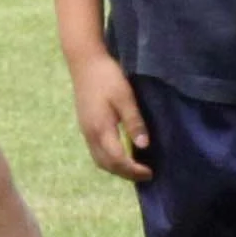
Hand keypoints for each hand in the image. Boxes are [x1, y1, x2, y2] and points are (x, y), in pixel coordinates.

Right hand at [69, 54, 149, 181]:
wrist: (85, 61)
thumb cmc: (107, 76)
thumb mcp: (125, 97)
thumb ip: (134, 121)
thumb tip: (144, 145)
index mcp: (101, 128)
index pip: (117, 159)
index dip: (133, 170)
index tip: (150, 172)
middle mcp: (90, 134)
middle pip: (107, 165)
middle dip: (126, 174)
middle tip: (146, 175)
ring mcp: (85, 131)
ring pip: (100, 160)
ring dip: (117, 169)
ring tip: (134, 168)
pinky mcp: (85, 126)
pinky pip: (96, 152)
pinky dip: (110, 160)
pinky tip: (121, 155)